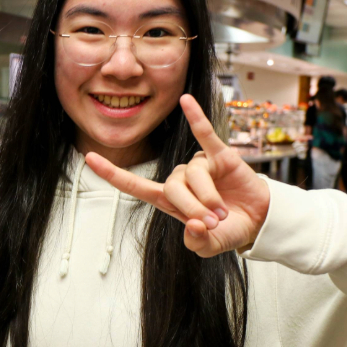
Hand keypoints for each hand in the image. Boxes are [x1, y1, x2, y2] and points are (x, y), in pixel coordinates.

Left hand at [85, 94, 270, 257]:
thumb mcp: (209, 245)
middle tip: (212, 222)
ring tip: (224, 211)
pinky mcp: (220, 155)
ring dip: (208, 196)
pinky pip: (205, 134)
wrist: (258, 220)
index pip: (135, 185)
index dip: (113, 173)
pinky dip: (196, 118)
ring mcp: (199, 165)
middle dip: (192, 207)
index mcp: (169, 200)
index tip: (88, 158)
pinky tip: (186, 101)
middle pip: (171, 186)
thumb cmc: (228, 229)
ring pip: (193, 174)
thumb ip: (197, 242)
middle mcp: (180, 179)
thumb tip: (193, 226)